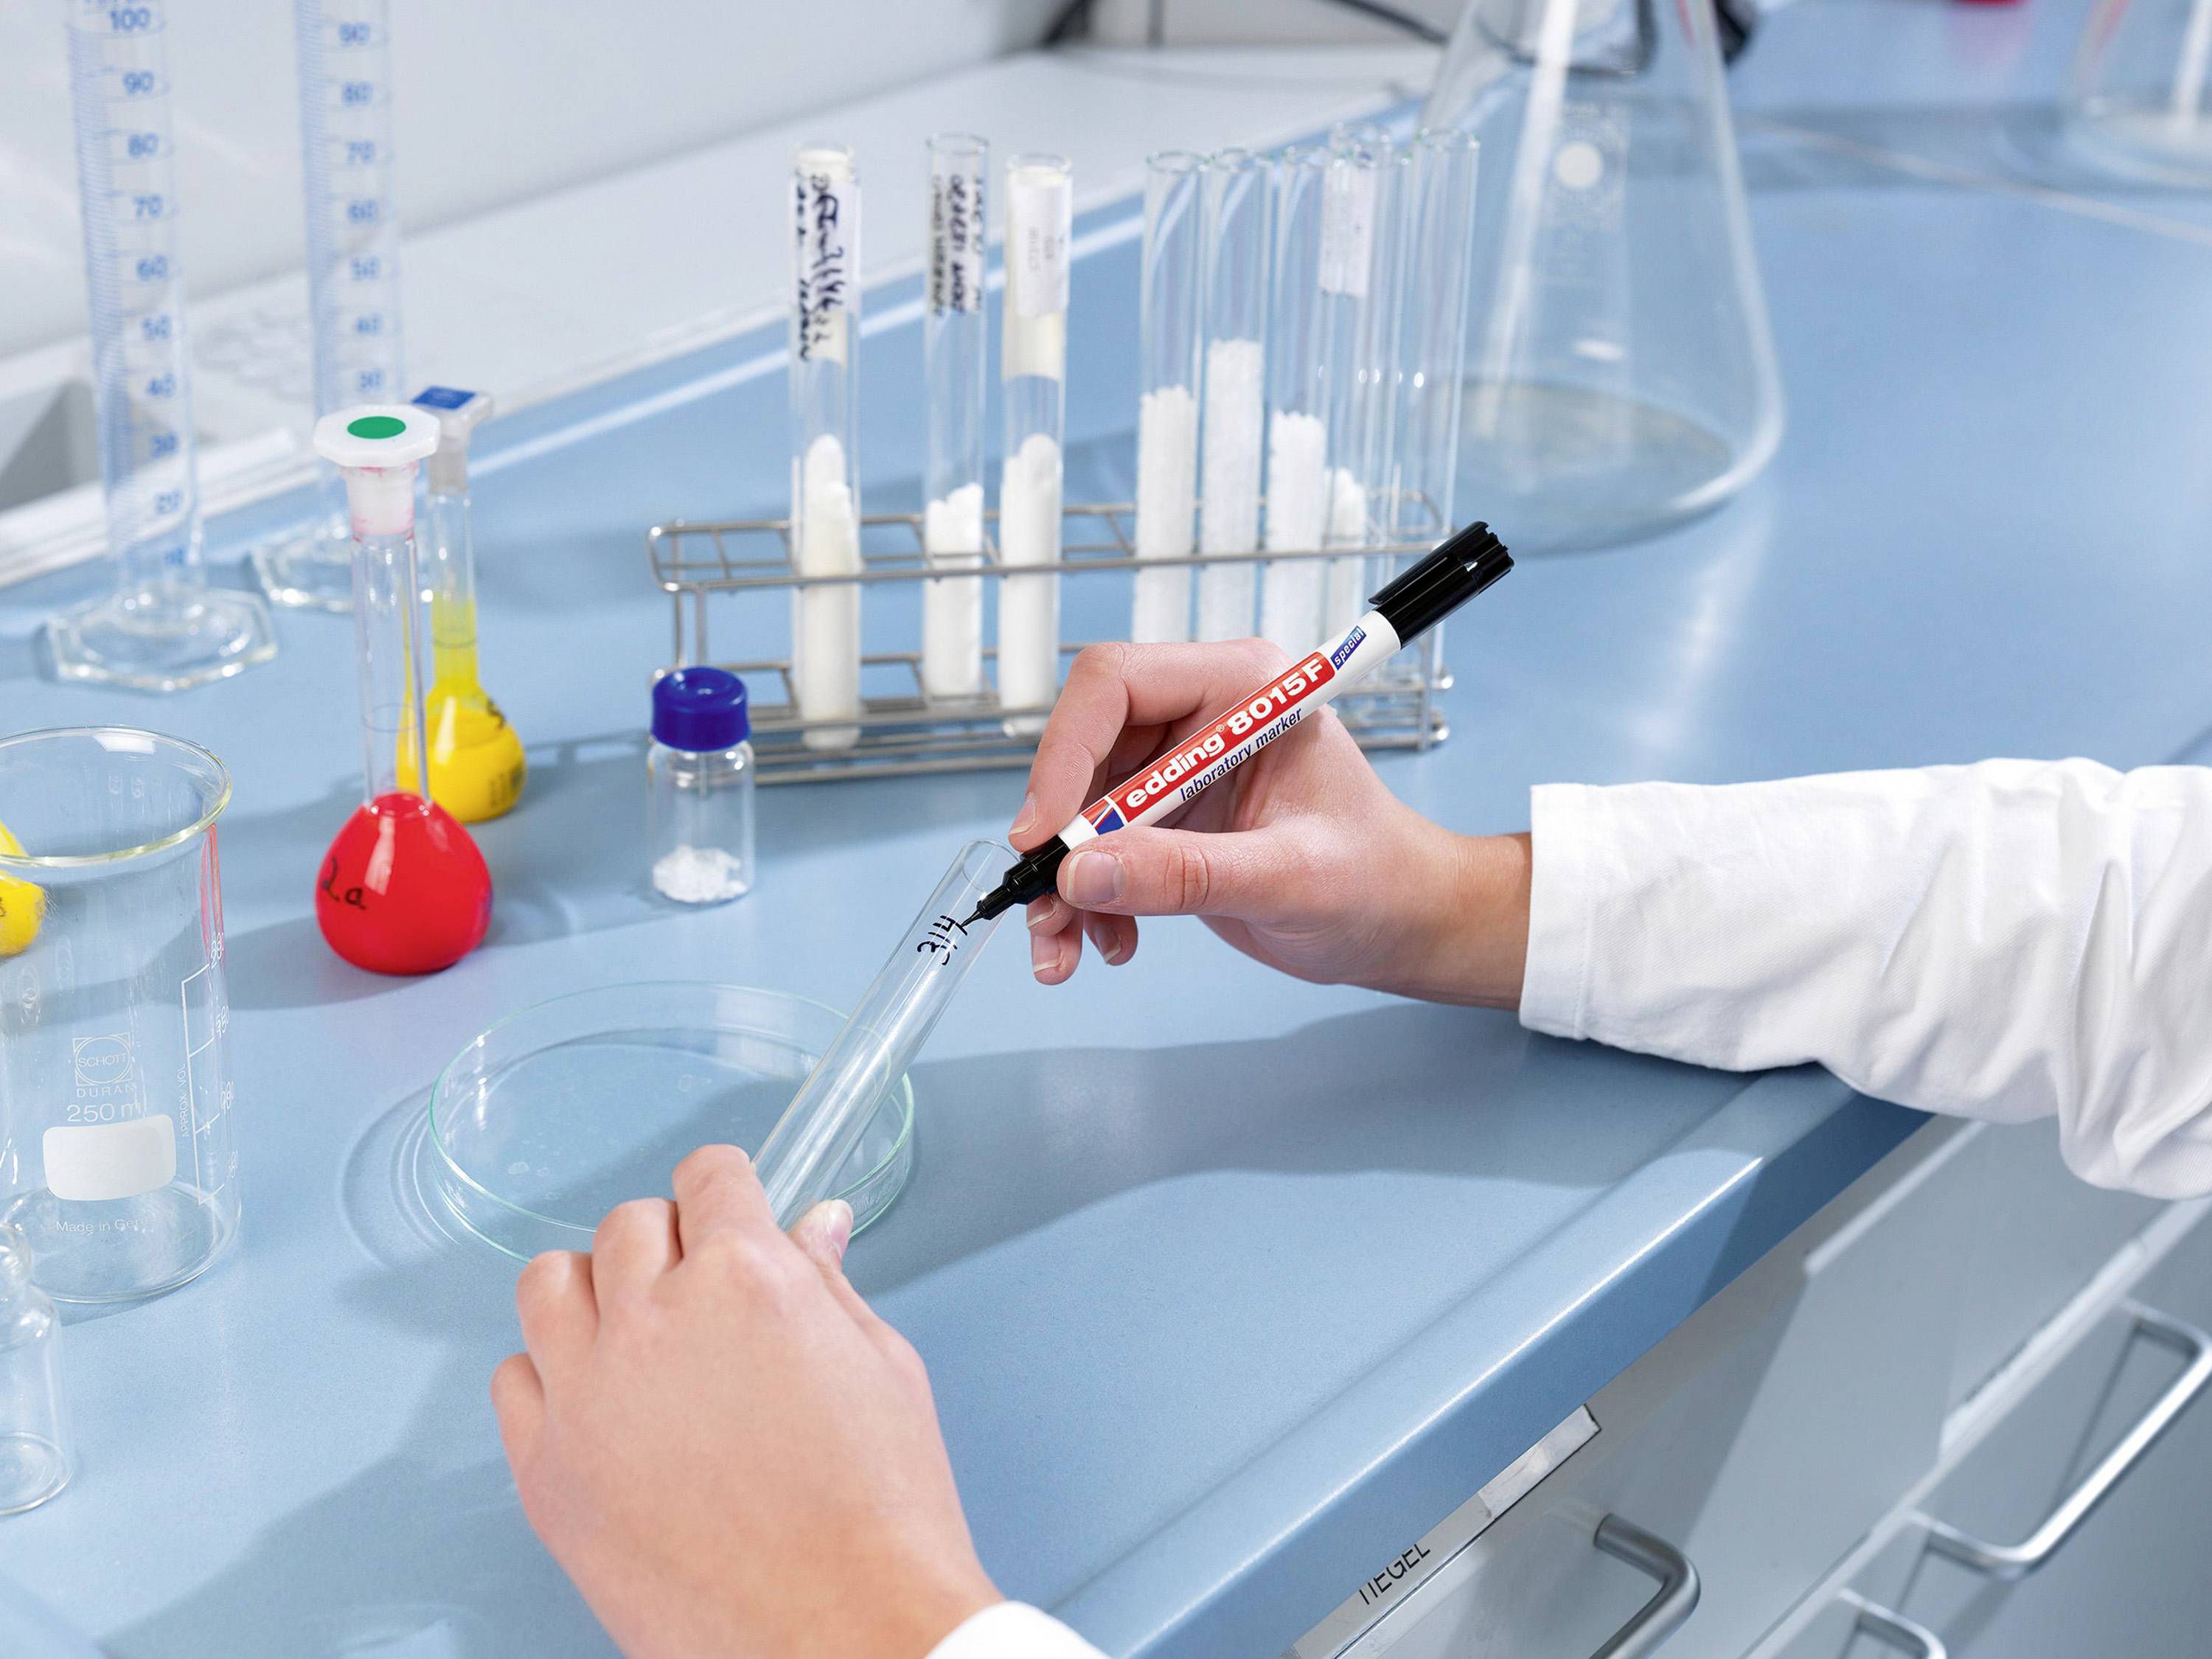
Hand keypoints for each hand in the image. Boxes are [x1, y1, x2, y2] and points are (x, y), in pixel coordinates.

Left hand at [492, 1146, 999, 1658]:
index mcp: (746, 1279)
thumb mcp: (882, 1367)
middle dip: (671, 1244)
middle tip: (700, 1293)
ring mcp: (588, 1396)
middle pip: (629, 1223)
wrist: (841, 1632)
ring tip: (637, 1336)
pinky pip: (512, 1380)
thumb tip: (815, 1225)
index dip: (727, 1191)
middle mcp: (654, 1321)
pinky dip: (550, 1377)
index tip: (728, 1210)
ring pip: (550, 1283)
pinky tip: (601, 1405)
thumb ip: (829, 1282)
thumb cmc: (879, 1513)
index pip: (708, 1176)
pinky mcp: (547, 1471)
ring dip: (595, 1293)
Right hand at [1014, 640, 1529, 1006]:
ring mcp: (1180, 767)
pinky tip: (1111, 942)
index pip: (1119, 684)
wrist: (1403, 923)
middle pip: (1085, 747)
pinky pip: (1097, 848)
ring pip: (1079, 807)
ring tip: (1064, 950)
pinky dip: (1088, 900)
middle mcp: (1204, 714)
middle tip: (1047, 904)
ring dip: (1064, 881)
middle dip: (1058, 834)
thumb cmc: (1377, 881)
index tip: (1045, 835)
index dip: (1066, 752)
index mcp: (1245, 688)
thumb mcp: (1287, 881)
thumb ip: (1185, 874)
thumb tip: (1083, 872)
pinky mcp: (1167, 819)